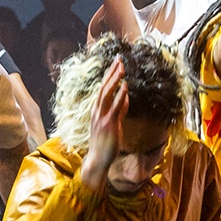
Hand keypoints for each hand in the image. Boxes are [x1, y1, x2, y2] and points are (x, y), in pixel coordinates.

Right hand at [76, 55, 126, 193]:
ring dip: (114, 80)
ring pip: (107, 94)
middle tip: (119, 59)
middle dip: (111, 73)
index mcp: (96, 110)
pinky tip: (125, 86)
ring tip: (121, 68)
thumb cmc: (104, 144)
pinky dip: (119, 96)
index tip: (115, 64)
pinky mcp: (109, 124)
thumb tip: (125, 98)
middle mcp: (97, 111)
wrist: (97, 160)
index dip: (108, 75)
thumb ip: (119, 110)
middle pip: (103, 87)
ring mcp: (101, 117)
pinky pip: (114, 107)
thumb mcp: (112, 124)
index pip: (102, 89)